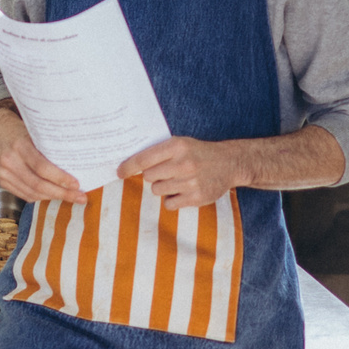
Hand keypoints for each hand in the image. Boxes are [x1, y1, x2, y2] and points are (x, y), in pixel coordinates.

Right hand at [0, 106, 83, 205]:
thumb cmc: (17, 127)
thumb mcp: (32, 130)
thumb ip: (47, 145)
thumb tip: (73, 160)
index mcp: (18, 145)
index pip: (41, 167)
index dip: (60, 178)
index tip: (75, 184)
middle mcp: (9, 161)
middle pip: (38, 184)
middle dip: (61, 193)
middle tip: (79, 197)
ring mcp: (3, 173)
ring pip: (32, 193)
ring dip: (52, 198)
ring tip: (69, 198)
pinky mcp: (2, 181)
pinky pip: (24, 194)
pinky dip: (39, 197)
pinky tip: (51, 196)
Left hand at [118, 137, 246, 208]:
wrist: (229, 163)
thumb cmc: (198, 153)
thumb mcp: (181, 144)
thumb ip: (159, 152)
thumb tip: (130, 163)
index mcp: (177, 146)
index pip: (143, 159)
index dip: (128, 166)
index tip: (119, 172)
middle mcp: (183, 163)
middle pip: (149, 176)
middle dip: (152, 176)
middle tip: (165, 172)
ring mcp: (191, 182)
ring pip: (157, 191)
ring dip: (162, 188)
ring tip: (176, 181)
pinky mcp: (197, 197)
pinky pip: (169, 204)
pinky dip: (171, 200)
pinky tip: (182, 191)